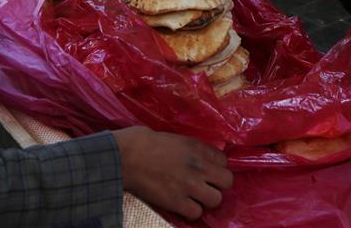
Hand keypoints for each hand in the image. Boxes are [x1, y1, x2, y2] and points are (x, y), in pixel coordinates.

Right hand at [113, 126, 232, 220]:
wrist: (123, 156)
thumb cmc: (140, 140)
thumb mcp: (172, 136)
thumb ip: (188, 146)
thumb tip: (195, 154)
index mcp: (196, 146)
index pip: (224, 160)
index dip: (216, 166)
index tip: (207, 169)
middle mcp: (198, 166)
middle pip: (227, 181)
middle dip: (217, 184)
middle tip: (204, 185)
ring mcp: (189, 185)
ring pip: (216, 199)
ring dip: (206, 199)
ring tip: (193, 196)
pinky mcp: (176, 201)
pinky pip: (196, 213)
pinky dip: (190, 211)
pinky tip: (181, 204)